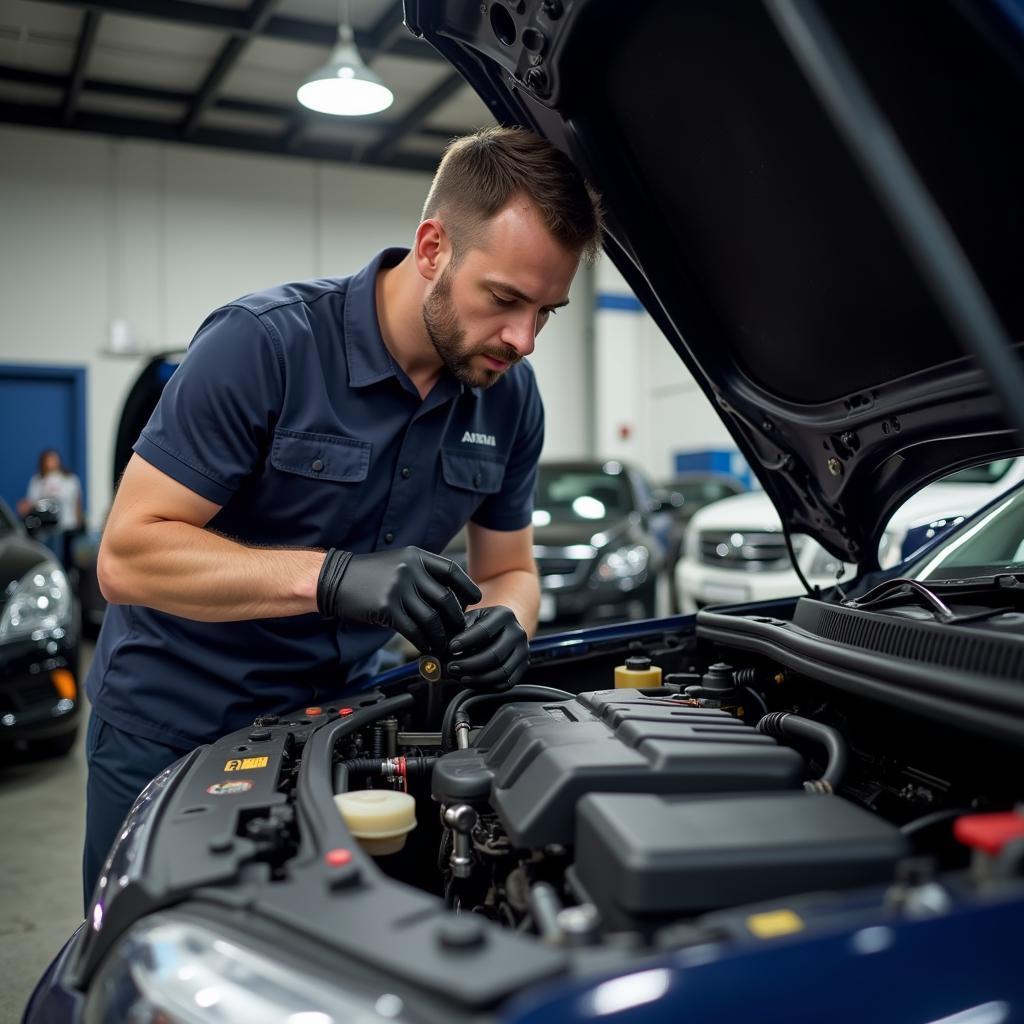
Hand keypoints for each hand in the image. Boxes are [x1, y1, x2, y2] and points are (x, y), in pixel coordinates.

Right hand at [317, 547, 480, 652]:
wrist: (333, 579)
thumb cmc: (367, 575)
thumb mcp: (397, 562)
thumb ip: (421, 574)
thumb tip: (447, 597)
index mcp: (415, 556)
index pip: (452, 571)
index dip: (467, 587)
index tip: (474, 601)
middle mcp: (409, 570)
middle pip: (445, 598)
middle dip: (455, 618)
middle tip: (458, 631)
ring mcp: (398, 588)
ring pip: (431, 618)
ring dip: (440, 635)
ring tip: (443, 644)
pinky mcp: (387, 607)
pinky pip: (413, 629)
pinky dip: (423, 641)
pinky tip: (426, 647)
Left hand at [446, 605, 528, 690]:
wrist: (501, 629)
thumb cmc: (479, 625)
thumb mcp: (468, 620)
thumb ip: (455, 633)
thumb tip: (439, 653)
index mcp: (503, 614)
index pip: (484, 631)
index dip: (465, 642)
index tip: (450, 648)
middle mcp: (517, 632)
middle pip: (494, 655)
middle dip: (469, 664)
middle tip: (451, 667)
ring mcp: (523, 651)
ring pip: (501, 672)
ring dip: (477, 679)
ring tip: (459, 677)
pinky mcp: (523, 667)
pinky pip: (506, 683)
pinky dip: (487, 686)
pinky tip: (472, 682)